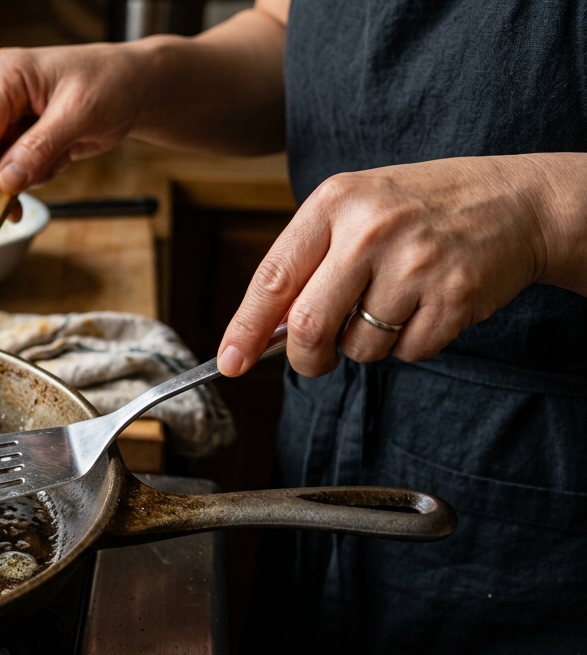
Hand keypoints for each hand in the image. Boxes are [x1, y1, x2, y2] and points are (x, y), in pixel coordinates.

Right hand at [0, 44, 147, 216]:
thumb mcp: (80, 115)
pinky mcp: (14, 133)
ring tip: (59, 161)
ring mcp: (3, 114)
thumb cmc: (111, 84)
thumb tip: (5, 181)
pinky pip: (6, 168)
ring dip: (18, 178)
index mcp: (5, 75)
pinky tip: (57, 161)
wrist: (132, 87)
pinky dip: (29, 176)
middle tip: (12, 211)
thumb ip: (39, 148)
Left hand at [217, 154, 586, 377]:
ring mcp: (415, 263)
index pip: (273, 277)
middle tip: (315, 359)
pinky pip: (407, 352)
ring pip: (358, 346)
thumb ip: (308, 261)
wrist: (517, 201)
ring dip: (367, 345)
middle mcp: (371, 229)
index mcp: (335, 201)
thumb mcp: (356, 209)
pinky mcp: (453, 296)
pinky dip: (410, 344)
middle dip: (305, 356)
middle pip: (307, 325)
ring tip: (392, 304)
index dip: (244, 327)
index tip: (229, 361)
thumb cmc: (421, 210)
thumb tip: (262, 329)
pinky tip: (426, 307)